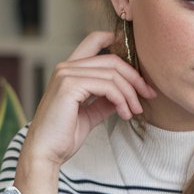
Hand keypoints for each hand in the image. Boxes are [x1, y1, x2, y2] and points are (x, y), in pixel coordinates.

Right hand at [20, 31, 156, 173]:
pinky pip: (107, 86)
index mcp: (68, 70)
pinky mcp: (69, 86)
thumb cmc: (64, 136)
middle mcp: (65, 67)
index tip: (137, 61)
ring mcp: (66, 74)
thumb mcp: (90, 113)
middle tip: (148, 95)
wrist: (45, 153)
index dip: (117, 40)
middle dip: (135, 77)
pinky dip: (122, 100)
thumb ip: (105, 99)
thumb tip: (126, 93)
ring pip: (112, 73)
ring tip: (135, 111)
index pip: (94, 40)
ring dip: (130, 93)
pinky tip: (125, 114)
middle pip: (111, 59)